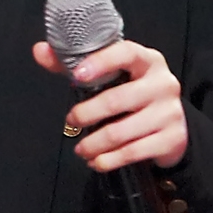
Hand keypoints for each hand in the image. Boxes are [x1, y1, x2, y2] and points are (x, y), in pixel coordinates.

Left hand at [32, 38, 187, 170]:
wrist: (173, 126)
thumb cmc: (133, 94)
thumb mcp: (112, 76)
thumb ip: (74, 64)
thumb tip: (40, 51)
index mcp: (149, 60)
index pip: (127, 53)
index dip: (101, 62)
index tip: (77, 75)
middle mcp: (164, 84)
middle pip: (118, 99)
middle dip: (87, 113)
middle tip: (70, 120)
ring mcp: (170, 112)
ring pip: (122, 132)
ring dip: (94, 143)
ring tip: (80, 148)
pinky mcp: (173, 139)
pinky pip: (133, 152)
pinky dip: (109, 160)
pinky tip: (97, 161)